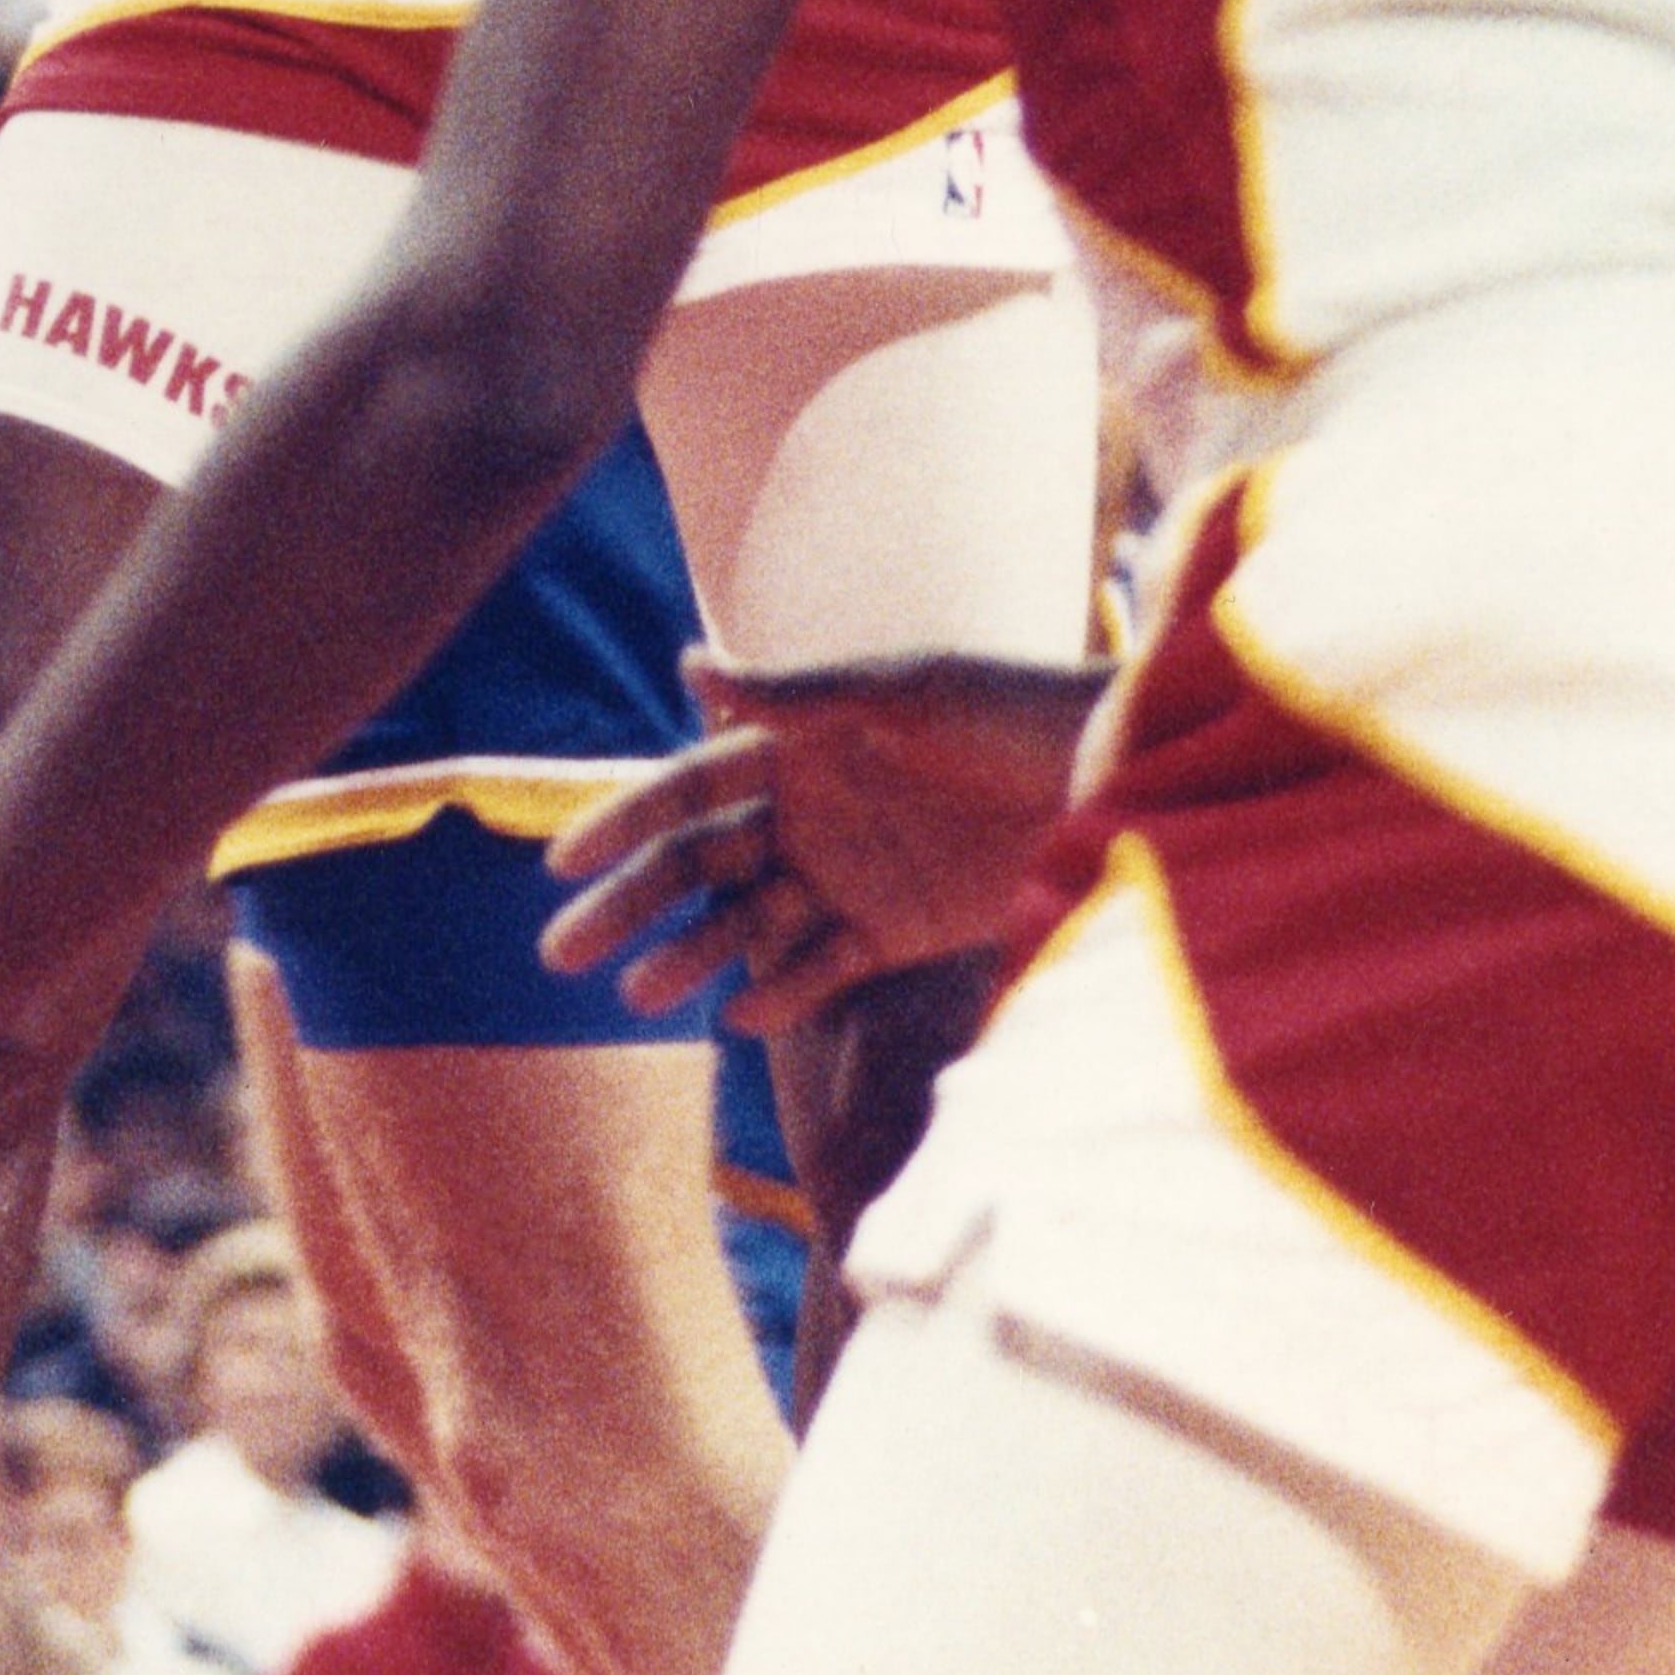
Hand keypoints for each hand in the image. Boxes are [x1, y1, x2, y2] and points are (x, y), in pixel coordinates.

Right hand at [540, 650, 1101, 1028]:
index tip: (560, 860)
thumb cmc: (1009, 710)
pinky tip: (736, 1014)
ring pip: (746, 924)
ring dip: (690, 954)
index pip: (689, 787)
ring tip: (636, 993)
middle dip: (629, 904)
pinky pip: (823, 968)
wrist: (1117, 774)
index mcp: (799, 743)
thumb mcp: (903, 693)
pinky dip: (780, 992)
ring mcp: (849, 876)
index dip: (624, 820)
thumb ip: (797, 695)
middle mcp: (810, 811)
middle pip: (698, 865)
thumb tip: (689, 660)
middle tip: (558, 951)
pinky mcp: (898, 931)